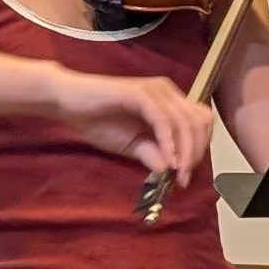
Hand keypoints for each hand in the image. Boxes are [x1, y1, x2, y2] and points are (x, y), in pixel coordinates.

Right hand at [49, 65, 214, 190]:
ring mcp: (154, 90)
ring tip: (175, 174)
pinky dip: (168, 143)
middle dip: (196, 153)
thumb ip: (152, 154)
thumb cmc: (98, 120)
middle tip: (182, 178)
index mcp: (169, 100)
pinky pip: (163, 120)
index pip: (200, 121)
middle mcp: (166, 91)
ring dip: (184, 152)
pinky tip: (165, 161)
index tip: (185, 175)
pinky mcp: (139, 94)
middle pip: (199, 121)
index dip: (200, 148)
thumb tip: (171, 171)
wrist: (68, 103)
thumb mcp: (131, 145)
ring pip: (185, 122)